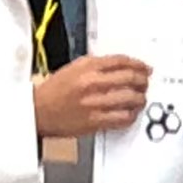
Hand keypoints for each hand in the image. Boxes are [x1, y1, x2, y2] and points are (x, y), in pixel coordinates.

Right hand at [34, 56, 149, 140]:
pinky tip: (130, 113)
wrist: (38, 111)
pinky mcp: (95, 121)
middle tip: (145, 83)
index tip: (145, 68)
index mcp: (87, 67)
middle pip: (130, 78)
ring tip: (140, 99)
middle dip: (142, 81)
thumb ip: (96, 65)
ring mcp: (94, 103)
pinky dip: (131, 115)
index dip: (138, 64)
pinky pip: (122, 117)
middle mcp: (92, 83)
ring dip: (140, 99)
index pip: (121, 61)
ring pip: (130, 98)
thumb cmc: (54, 91)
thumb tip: (122, 66)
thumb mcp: (73, 68)